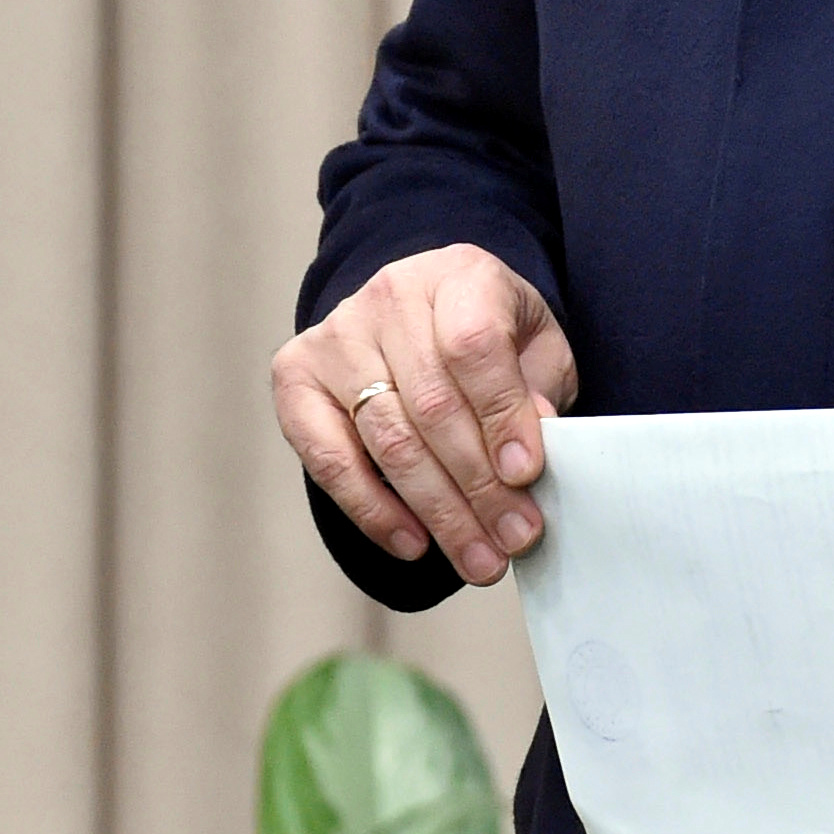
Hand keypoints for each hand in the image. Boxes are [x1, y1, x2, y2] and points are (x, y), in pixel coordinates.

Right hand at [272, 245, 576, 585]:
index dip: (500, 414)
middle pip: (430, 404)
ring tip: (478, 558)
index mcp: (459, 275)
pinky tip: (414, 543)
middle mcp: (390, 297)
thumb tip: (529, 447)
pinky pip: (330, 459)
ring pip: (387, 439)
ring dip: (437, 511)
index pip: (474, 345)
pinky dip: (373, 510)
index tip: (527, 474)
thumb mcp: (536, 346)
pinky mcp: (295, 377)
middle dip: (477, 486)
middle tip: (514, 538)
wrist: (427, 310)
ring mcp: (335, 336)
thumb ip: (537, 388)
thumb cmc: (491, 334)